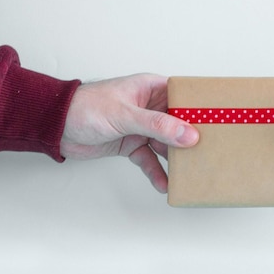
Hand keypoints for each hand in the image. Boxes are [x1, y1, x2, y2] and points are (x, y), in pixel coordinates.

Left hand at [60, 74, 198, 192]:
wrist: (55, 125)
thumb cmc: (86, 107)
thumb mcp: (126, 115)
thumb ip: (158, 126)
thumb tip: (188, 134)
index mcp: (152, 89)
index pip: (184, 97)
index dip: (201, 108)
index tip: (219, 122)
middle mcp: (150, 107)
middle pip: (179, 124)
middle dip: (193, 139)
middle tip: (210, 153)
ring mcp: (142, 127)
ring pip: (167, 144)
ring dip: (176, 160)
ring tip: (191, 173)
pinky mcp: (132, 144)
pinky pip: (150, 159)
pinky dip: (157, 172)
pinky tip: (164, 184)